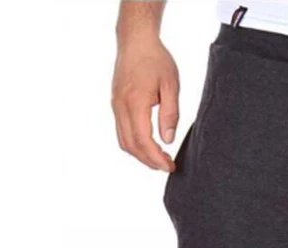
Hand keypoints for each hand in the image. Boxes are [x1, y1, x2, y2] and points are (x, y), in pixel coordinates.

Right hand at [112, 34, 178, 170]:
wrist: (136, 41)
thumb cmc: (156, 60)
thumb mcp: (171, 85)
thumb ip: (170, 114)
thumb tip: (168, 140)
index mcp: (135, 102)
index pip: (143, 140)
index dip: (156, 158)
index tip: (169, 166)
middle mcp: (121, 107)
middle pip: (131, 146)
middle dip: (149, 161)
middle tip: (167, 166)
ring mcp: (116, 106)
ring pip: (124, 141)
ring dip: (141, 155)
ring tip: (159, 159)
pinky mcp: (116, 105)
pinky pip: (122, 132)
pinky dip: (134, 145)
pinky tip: (149, 145)